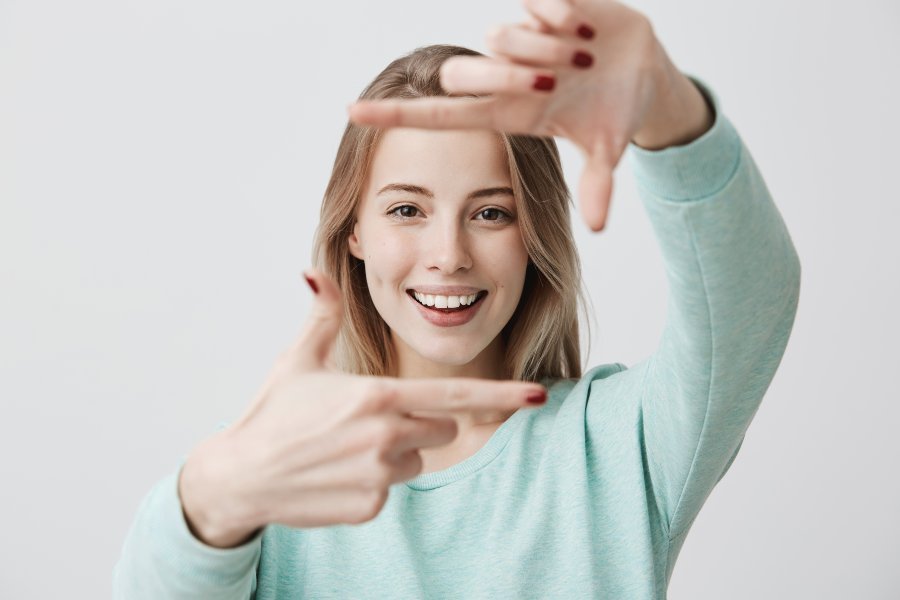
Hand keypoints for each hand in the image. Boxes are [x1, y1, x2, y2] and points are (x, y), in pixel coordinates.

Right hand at [178, 269, 546, 547]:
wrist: (241, 476)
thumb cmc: (272, 412)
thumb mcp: (299, 358)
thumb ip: (322, 314)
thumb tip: (315, 270)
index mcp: (377, 395)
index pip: (456, 396)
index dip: (501, 395)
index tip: (536, 394)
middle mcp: (385, 436)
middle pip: (442, 427)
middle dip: (421, 420)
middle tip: (373, 417)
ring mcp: (379, 475)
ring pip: (419, 458)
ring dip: (397, 451)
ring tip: (349, 446)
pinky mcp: (371, 506)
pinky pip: (393, 488)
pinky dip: (375, 480)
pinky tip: (338, 472)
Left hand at [348, 0, 673, 231]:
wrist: (646, 72)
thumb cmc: (614, 114)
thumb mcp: (607, 149)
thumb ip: (599, 183)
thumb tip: (599, 229)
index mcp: (510, 112)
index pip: (440, 115)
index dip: (397, 116)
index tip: (351, 114)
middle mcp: (506, 75)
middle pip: (461, 75)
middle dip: (503, 74)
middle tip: (556, 79)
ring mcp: (522, 39)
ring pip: (498, 37)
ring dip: (544, 47)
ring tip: (584, 55)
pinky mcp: (544, 6)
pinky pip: (534, 1)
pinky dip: (559, 13)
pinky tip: (585, 25)